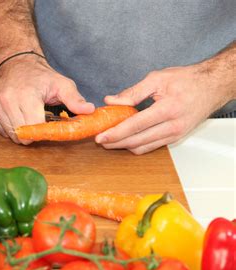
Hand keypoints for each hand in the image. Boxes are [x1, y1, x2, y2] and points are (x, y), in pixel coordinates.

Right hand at [0, 56, 94, 143]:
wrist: (16, 62)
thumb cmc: (40, 76)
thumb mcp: (62, 84)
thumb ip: (75, 99)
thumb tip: (90, 110)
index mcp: (26, 97)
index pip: (34, 130)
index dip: (43, 130)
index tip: (46, 123)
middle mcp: (5, 101)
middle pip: (22, 136)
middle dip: (32, 132)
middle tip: (37, 119)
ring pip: (10, 135)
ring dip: (20, 130)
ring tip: (25, 114)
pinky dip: (8, 126)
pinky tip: (14, 114)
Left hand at [96, 64, 228, 153]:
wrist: (213, 86)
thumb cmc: (187, 80)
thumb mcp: (157, 79)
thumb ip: (132, 92)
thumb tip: (111, 101)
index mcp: (168, 109)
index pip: (135, 125)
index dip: (115, 133)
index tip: (100, 136)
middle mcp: (173, 126)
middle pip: (137, 141)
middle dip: (115, 142)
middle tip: (99, 139)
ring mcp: (175, 135)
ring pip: (143, 148)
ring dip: (124, 146)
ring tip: (109, 140)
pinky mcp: (175, 139)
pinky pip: (151, 147)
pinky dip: (136, 145)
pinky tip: (125, 139)